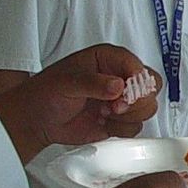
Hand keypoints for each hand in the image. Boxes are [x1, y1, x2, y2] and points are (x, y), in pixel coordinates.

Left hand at [23, 45, 161, 148]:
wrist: (37, 120)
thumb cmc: (46, 94)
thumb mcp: (66, 82)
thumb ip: (93, 82)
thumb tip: (117, 86)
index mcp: (108, 59)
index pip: (137, 66)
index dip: (137, 81)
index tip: (125, 93)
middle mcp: (118, 77)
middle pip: (150, 87)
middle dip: (137, 101)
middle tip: (115, 106)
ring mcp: (120, 100)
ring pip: (147, 108)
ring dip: (128, 115)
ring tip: (104, 113)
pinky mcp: (118, 120)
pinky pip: (136, 126)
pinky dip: (122, 129)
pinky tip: (103, 122)